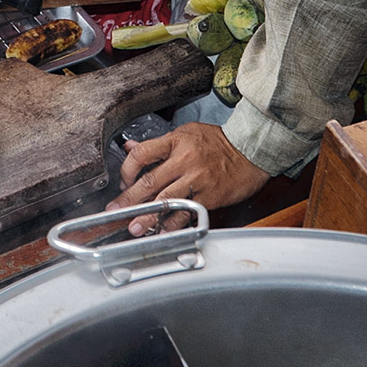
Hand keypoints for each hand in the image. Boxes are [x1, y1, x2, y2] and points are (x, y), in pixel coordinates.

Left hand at [105, 123, 270, 235]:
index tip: (123, 183)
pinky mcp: (209, 196)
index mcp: (175, 141)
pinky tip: (163, 232)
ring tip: (134, 227)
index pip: (142, 154)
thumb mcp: (186, 134)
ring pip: (166, 200)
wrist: (252, 150)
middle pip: (149, 181)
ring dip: (147, 216)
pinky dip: (174, 224)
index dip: (127, 170)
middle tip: (114, 212)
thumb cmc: (219, 142)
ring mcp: (197, 179)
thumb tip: (131, 148)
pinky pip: (187, 212)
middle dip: (129, 199)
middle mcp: (184, 160)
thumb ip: (157, 144)